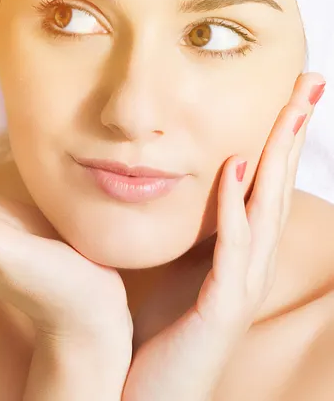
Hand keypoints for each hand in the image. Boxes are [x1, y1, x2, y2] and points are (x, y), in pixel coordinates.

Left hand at [122, 72, 325, 400]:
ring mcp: (240, 288)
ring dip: (279, 157)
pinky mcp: (219, 310)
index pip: (264, 184)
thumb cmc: (155, 332)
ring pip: (268, 210)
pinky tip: (235, 168)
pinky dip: (234, 207)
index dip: (278, 138)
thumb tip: (178, 185)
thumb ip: (186, 230)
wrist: (141, 396)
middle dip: (293, 133)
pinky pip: (232, 248)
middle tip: (309, 82)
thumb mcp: (173, 268)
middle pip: (278, 186)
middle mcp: (249, 265)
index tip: (288, 93)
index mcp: (238, 253)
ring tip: (290, 109)